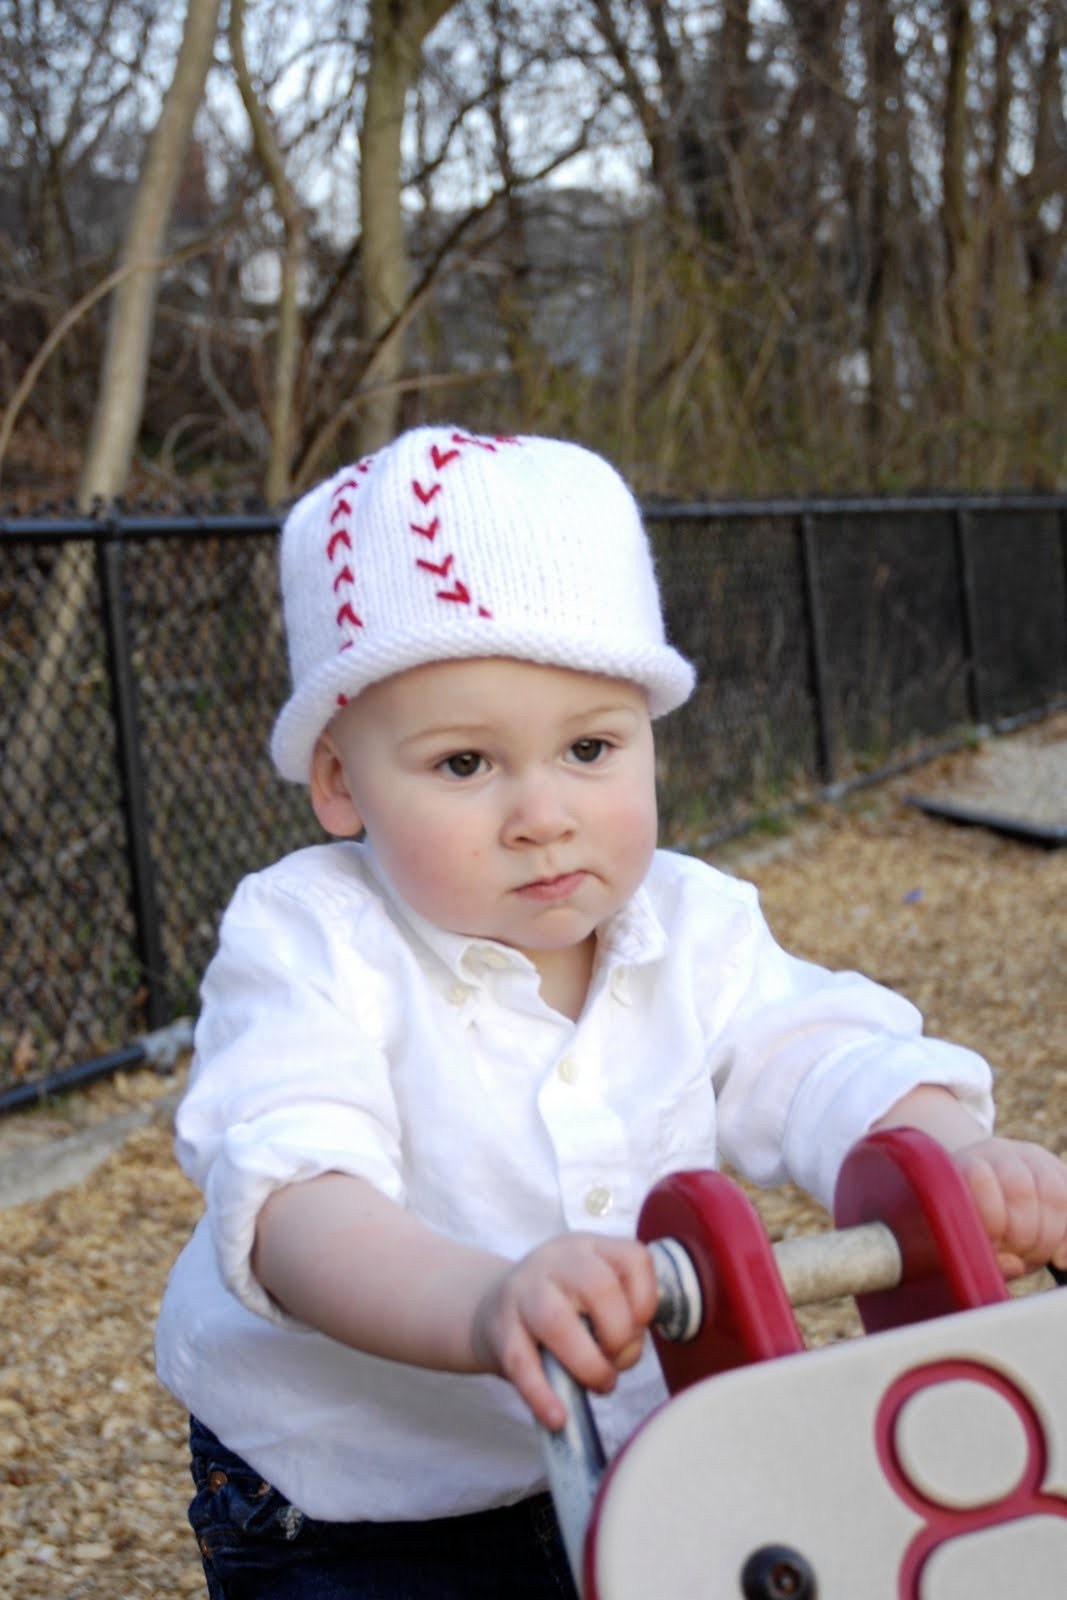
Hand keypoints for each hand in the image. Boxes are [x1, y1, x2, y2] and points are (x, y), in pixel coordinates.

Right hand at [470, 1233, 657, 1428]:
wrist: (492, 1308)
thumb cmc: (560, 1306)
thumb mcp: (591, 1290)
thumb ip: (621, 1310)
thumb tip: (632, 1348)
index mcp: (588, 1248)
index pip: (633, 1258)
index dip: (647, 1301)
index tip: (640, 1329)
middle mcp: (555, 1260)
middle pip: (598, 1287)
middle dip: (620, 1335)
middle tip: (618, 1363)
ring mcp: (522, 1291)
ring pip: (557, 1322)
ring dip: (588, 1364)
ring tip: (600, 1384)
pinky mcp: (499, 1329)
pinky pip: (522, 1363)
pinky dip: (542, 1394)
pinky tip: (558, 1416)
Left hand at [953, 1137, 1066, 1279]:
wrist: (983, 1202)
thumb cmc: (966, 1230)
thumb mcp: (960, 1244)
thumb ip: (977, 1257)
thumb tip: (1015, 1265)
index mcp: (964, 1164)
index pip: (980, 1179)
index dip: (991, 1221)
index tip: (993, 1248)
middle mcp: (999, 1153)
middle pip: (1020, 1189)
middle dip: (1023, 1236)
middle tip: (1017, 1257)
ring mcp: (1033, 1159)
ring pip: (1055, 1193)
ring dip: (1050, 1236)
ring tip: (1036, 1255)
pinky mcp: (1060, 1172)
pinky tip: (1059, 1256)